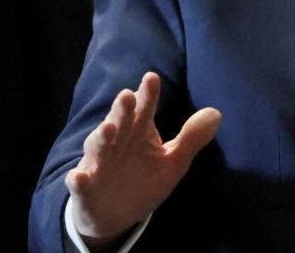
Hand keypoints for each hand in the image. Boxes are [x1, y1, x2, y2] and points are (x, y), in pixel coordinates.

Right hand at [66, 72, 221, 248]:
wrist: (116, 216)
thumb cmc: (144, 180)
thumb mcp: (173, 162)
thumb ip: (191, 138)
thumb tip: (216, 113)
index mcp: (138, 133)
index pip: (145, 110)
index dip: (148, 95)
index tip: (151, 78)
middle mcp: (117, 144)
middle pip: (120, 123)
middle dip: (122, 111)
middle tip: (127, 95)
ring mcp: (99, 166)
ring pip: (98, 149)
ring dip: (101, 138)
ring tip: (107, 128)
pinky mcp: (85, 190)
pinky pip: (79, 185)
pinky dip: (78, 181)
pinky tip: (78, 176)